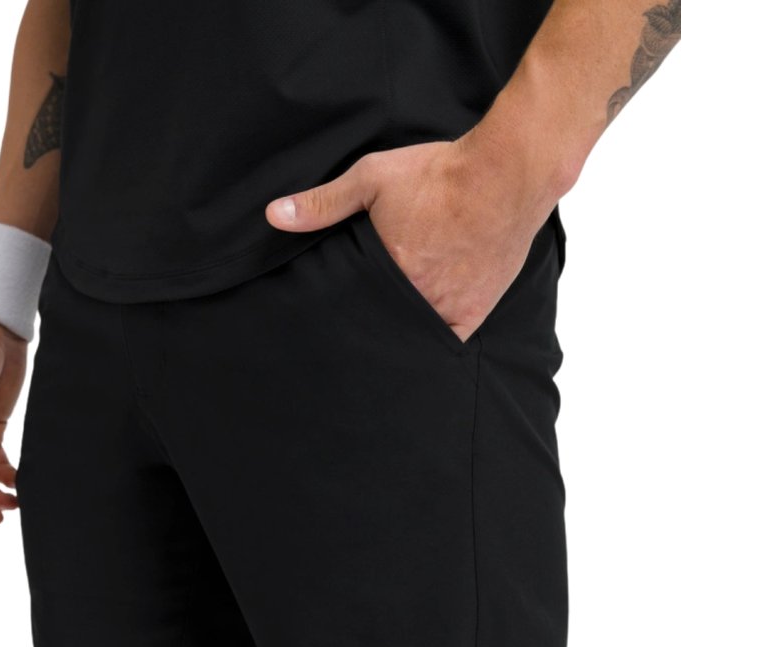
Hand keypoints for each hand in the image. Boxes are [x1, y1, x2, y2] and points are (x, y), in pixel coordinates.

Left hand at [265, 126, 558, 341]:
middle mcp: (417, 297)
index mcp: (388, 271)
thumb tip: (273, 216)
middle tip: (353, 326)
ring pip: (411, 335)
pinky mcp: (475, 309)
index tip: (331, 313)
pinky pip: (448, 340)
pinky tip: (417, 339)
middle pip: (381, 323)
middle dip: (367, 322)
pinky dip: (432, 341)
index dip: (340, 310)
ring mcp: (448, 307)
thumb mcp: (372, 178)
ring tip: (380, 332)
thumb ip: (322, 202)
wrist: (505, 174)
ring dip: (397, 332)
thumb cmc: (440, 174)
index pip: (352, 305)